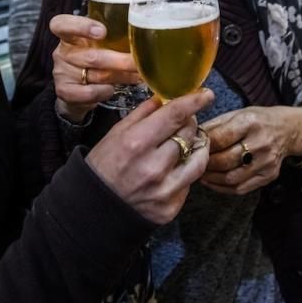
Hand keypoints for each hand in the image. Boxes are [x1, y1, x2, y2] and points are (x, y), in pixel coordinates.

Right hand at [49, 14, 140, 121]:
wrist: (76, 91)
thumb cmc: (92, 59)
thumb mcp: (98, 44)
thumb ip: (112, 37)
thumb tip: (145, 36)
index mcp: (68, 35)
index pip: (62, 24)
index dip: (81, 26)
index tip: (102, 31)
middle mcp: (62, 53)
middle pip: (91, 57)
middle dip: (119, 61)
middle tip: (138, 62)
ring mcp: (61, 73)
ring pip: (95, 75)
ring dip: (120, 76)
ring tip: (136, 76)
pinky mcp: (64, 92)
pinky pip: (89, 92)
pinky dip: (104, 91)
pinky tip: (111, 89)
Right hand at [87, 89, 213, 223]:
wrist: (95, 207)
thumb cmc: (103, 166)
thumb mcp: (115, 133)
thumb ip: (142, 114)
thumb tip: (164, 98)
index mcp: (136, 143)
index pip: (175, 115)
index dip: (194, 101)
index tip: (206, 95)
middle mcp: (153, 167)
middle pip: (189, 134)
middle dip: (189, 124)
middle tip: (183, 123)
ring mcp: (164, 190)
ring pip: (199, 160)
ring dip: (197, 147)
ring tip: (188, 144)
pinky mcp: (171, 207)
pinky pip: (188, 183)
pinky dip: (184, 172)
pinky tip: (171, 170)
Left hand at [199, 106, 301, 195]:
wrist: (289, 130)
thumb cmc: (258, 119)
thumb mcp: (238, 113)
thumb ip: (215, 125)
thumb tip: (191, 136)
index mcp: (250, 122)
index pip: (220, 138)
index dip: (202, 146)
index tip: (190, 148)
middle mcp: (260, 143)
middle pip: (225, 160)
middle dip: (205, 164)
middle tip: (192, 163)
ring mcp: (266, 162)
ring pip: (231, 178)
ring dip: (211, 178)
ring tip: (199, 174)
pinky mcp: (269, 176)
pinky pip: (241, 188)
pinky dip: (222, 187)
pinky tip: (212, 182)